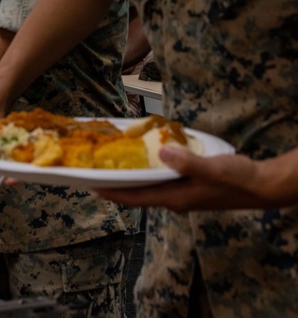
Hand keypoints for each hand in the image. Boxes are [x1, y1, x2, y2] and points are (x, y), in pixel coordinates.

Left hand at [95, 147, 294, 211]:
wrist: (262, 185)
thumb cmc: (238, 180)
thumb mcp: (213, 169)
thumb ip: (187, 163)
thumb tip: (162, 153)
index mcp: (174, 198)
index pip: (134, 198)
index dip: (111, 192)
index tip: (89, 185)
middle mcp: (173, 198)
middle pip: (136, 192)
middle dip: (115, 183)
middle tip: (94, 168)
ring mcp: (180, 192)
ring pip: (148, 185)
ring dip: (130, 175)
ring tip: (111, 160)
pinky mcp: (188, 184)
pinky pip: (161, 177)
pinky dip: (148, 168)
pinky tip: (144, 155)